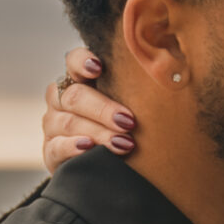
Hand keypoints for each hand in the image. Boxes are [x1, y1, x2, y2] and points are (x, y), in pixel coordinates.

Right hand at [43, 48, 137, 172]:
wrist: (104, 163)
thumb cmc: (123, 124)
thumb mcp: (128, 103)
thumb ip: (138, 87)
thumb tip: (174, 69)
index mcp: (78, 79)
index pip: (73, 61)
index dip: (83, 61)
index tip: (99, 67)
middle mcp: (61, 99)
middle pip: (75, 96)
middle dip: (104, 109)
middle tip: (129, 122)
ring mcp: (53, 125)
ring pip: (70, 123)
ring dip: (99, 132)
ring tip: (124, 144)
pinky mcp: (50, 151)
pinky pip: (57, 147)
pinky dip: (73, 147)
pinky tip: (89, 147)